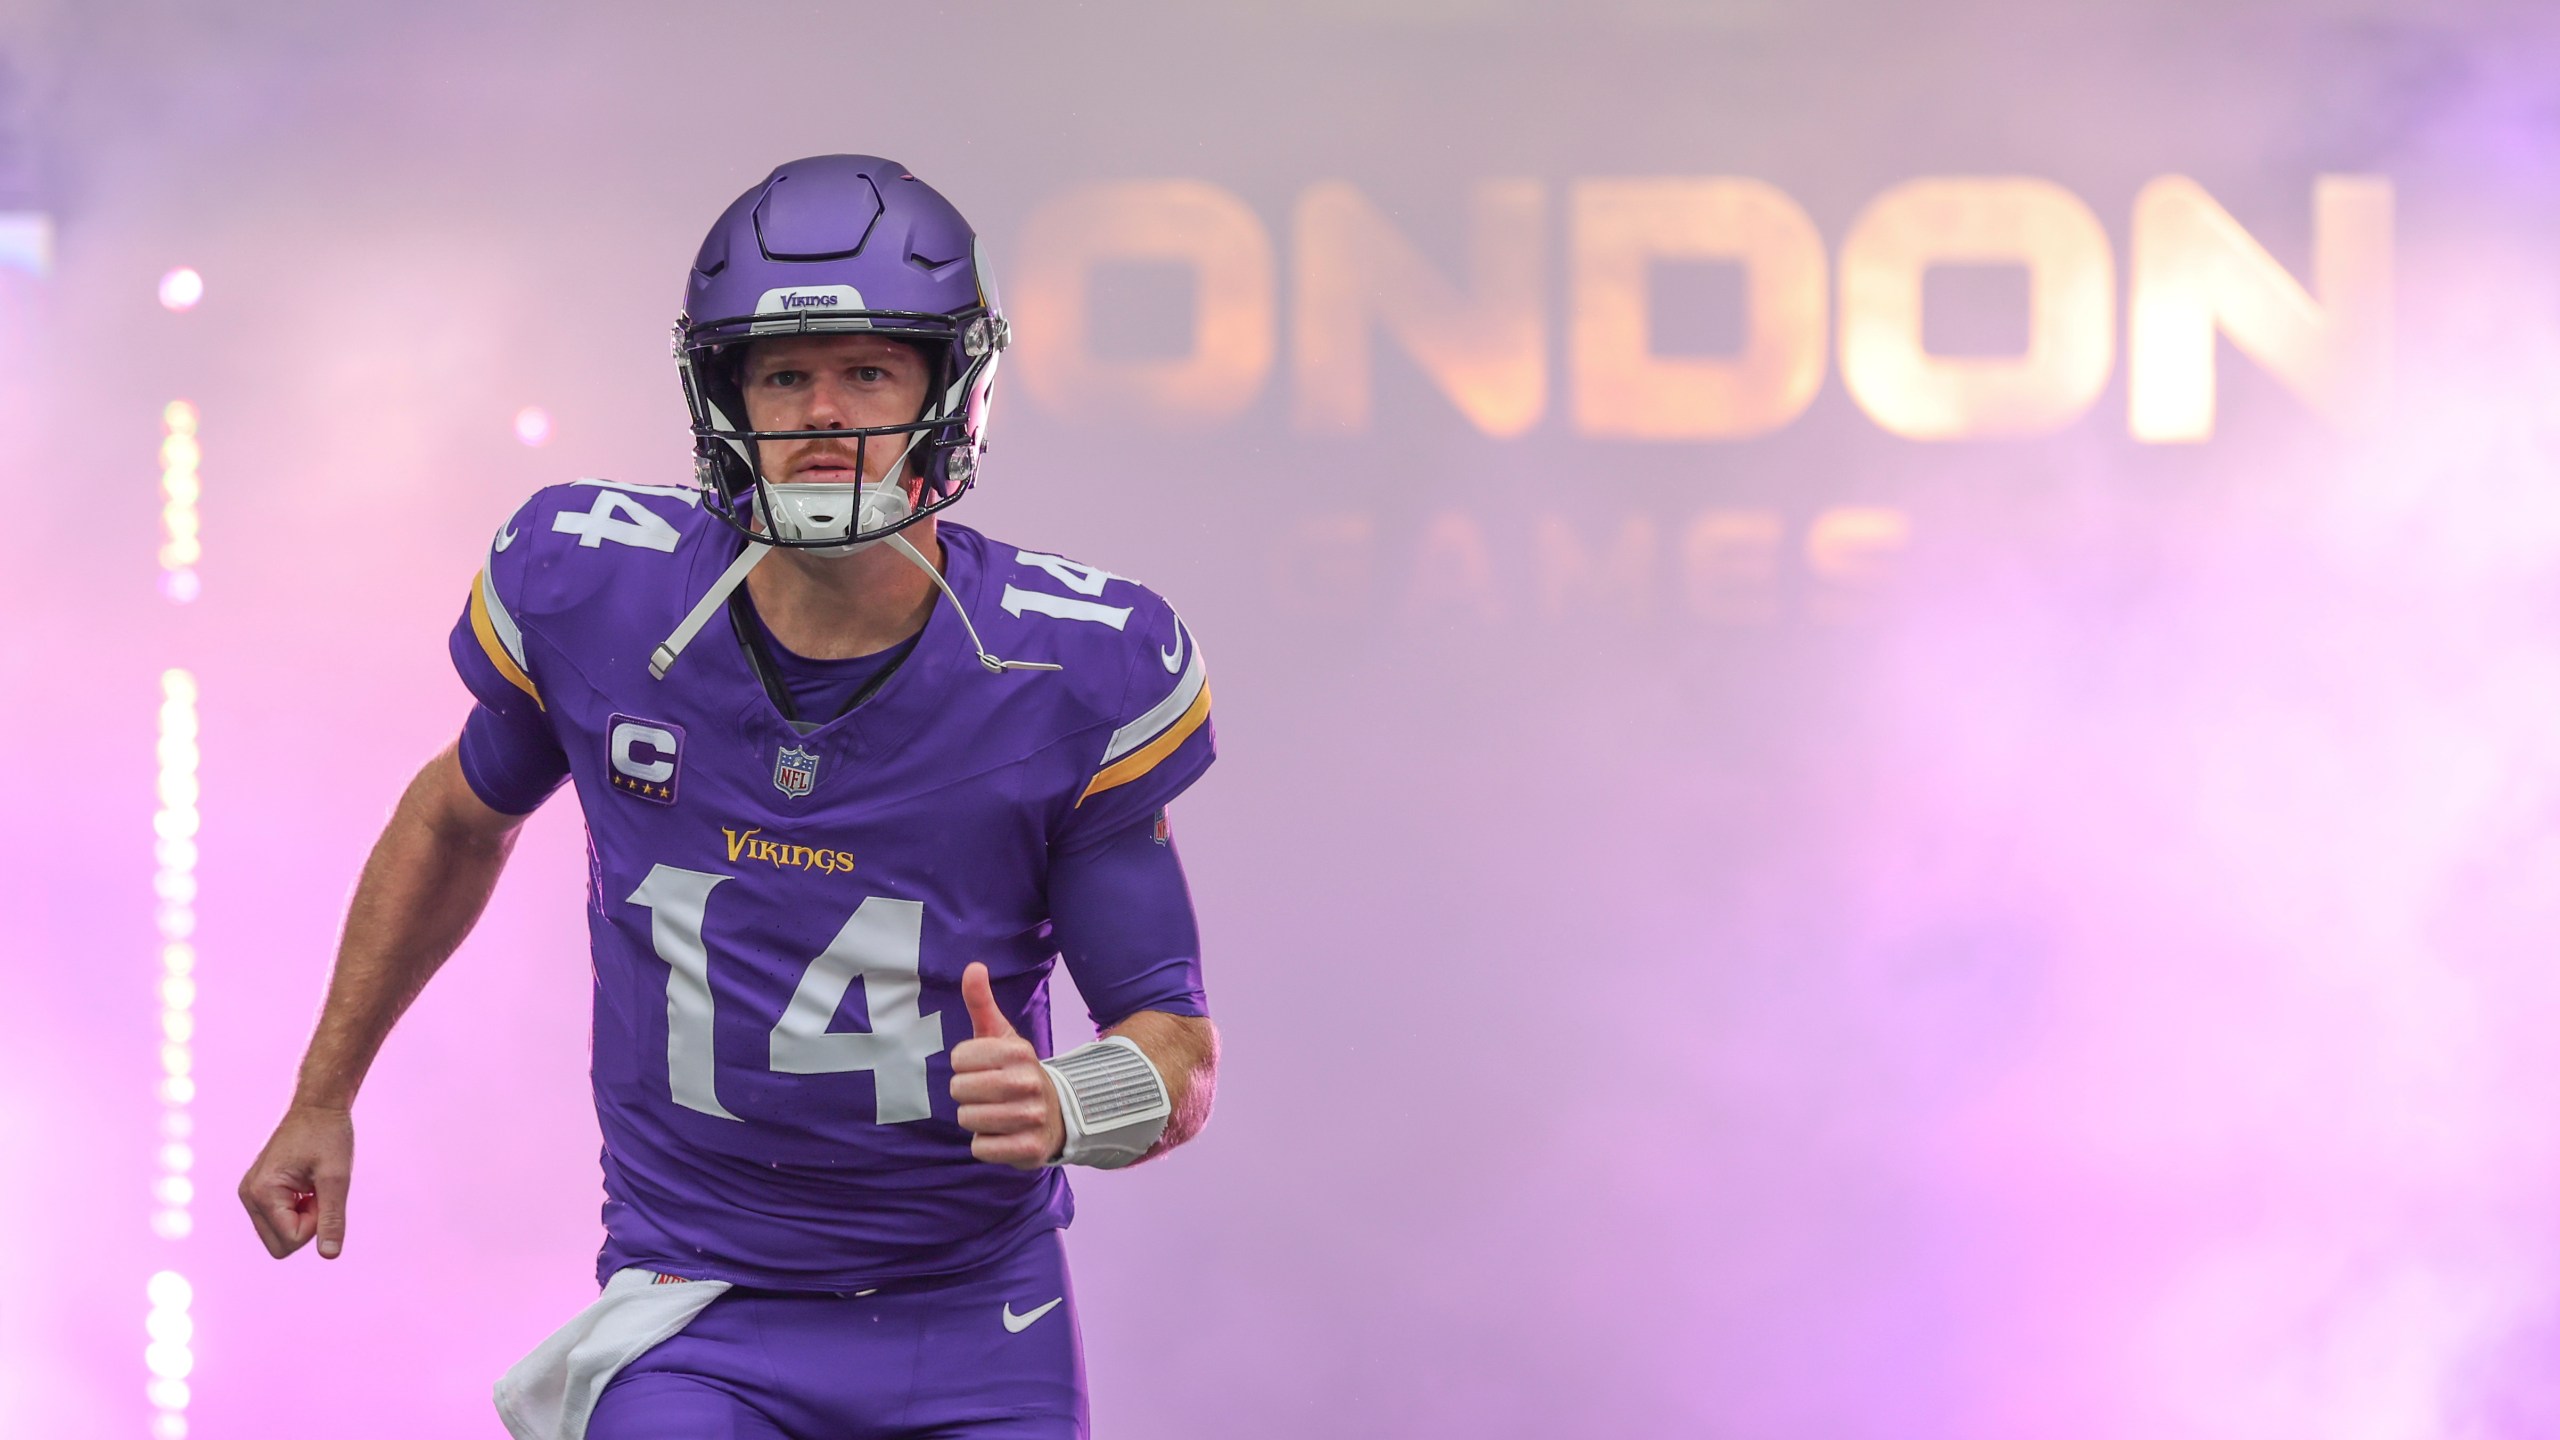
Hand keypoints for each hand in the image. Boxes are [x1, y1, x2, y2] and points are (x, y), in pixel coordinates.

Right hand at [238, 1103, 353, 1258]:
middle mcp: (248, 1197)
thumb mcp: (336, 1177)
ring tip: (311, 1186)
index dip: (317, 1221)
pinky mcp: (257, 1193)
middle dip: (308, 1225)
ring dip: (303, 1217)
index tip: (323, 1190)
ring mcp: (250, 1195)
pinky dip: (298, 1210)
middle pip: (280, 1245)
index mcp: (261, 1193)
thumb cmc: (328, 1136)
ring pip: (279, 1236)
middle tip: (318, 1191)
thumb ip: (332, 1217)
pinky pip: (278, 1222)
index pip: (291, 1240)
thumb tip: (330, 1256)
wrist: (317, 1106)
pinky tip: (305, 1185)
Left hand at [950, 962, 1063, 1170]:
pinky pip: (980, 1147)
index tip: (982, 1067)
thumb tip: (973, 966)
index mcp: (1019, 1051)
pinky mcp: (1029, 1148)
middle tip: (987, 1094)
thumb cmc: (1016, 1072)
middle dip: (966, 1094)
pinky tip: (1002, 1135)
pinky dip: (985, 1144)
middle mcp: (1027, 1082)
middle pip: (959, 1090)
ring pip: (968, 1119)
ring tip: (995, 1113)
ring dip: (975, 1120)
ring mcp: (1031, 1116)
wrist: (1056, 1114)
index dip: (964, 1065)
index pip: (959, 1058)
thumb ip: (982, 1003)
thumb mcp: (1001, 1036)